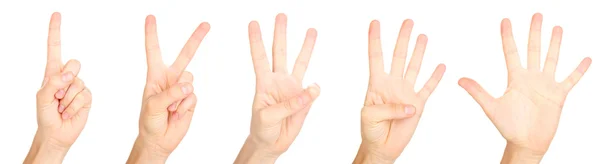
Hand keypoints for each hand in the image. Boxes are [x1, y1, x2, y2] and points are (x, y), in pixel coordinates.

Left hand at [24, 12, 92, 163]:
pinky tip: (70, 112)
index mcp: (52, 73)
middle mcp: (66, 77)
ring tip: (62, 108)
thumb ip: (52, 83)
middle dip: (67, 79)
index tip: (57, 15)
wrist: (57, 134)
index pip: (54, 49)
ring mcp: (78, 87)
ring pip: (80, 82)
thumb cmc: (45, 116)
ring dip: (69, 99)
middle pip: (74, 64)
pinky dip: (76, 106)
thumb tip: (68, 75)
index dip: (55, 32)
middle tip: (58, 95)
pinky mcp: (87, 97)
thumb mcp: (42, 98)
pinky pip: (86, 95)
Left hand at [126, 15, 209, 163]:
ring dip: (180, 96)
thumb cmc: (149, 121)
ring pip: (190, 80)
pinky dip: (186, 106)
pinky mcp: (191, 99)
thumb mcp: (153, 106)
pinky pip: (193, 96)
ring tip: (171, 109)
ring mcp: (182, 88)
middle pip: (185, 55)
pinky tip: (178, 113)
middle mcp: (170, 78)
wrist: (159, 140)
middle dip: (196, 39)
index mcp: (155, 75)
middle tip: (207, 24)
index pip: (154, 51)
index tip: (150, 17)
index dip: (152, 34)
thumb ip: (170, 93)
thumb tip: (188, 86)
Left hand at [234, 13, 319, 163]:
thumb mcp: (269, 117)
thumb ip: (290, 104)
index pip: (260, 58)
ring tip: (311, 30)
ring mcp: (292, 88)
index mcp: (264, 83)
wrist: (272, 143)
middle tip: (281, 15)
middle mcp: (278, 81)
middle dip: (280, 33)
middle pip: (280, 52)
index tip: (253, 23)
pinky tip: (315, 88)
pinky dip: (315, 89)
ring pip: (300, 62)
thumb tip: (314, 88)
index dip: (256, 41)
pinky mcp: (304, 99)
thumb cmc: (262, 129)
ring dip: (305, 46)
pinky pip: (312, 90)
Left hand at [353, 20, 445, 163]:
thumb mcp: (369, 116)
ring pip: (414, 67)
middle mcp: (392, 84)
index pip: (376, 57)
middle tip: (407, 22)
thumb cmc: (370, 130)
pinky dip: (435, 77)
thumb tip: (410, 105)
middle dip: (402, 38)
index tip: (375, 23)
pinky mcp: (418, 104)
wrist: (381, 147)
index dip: (375, 39)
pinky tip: (440, 65)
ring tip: (422, 36)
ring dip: (419, 51)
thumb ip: (388, 108)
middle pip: (398, 56)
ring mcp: (406, 93)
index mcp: (376, 84)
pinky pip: (428, 88)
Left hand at [458, 13, 591, 162]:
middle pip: (533, 50)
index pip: (511, 52)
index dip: (508, 36)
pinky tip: (586, 58)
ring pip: (551, 59)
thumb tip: (459, 79)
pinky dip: (578, 70)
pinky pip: (571, 79)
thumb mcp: (491, 107)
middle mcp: (530, 78)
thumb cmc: (508, 126)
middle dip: (534, 32)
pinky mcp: (558, 95)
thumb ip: (478, 92)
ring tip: (557, 28)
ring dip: (555, 44)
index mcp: (515, 79)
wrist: (526, 143)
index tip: (505, 20)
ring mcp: (545, 85)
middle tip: (536, 14)